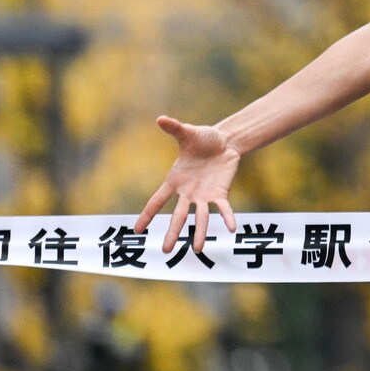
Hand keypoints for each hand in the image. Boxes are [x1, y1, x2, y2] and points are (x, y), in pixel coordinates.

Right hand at [133, 116, 241, 252]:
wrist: (225, 141)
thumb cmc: (203, 138)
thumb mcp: (188, 133)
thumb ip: (174, 128)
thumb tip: (160, 118)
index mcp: (175, 180)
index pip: (158, 200)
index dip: (148, 214)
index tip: (137, 230)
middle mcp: (187, 193)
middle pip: (178, 216)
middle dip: (173, 233)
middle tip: (166, 251)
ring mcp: (204, 196)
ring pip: (201, 217)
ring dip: (200, 232)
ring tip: (198, 249)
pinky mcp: (220, 194)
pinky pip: (224, 208)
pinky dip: (228, 217)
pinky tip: (232, 228)